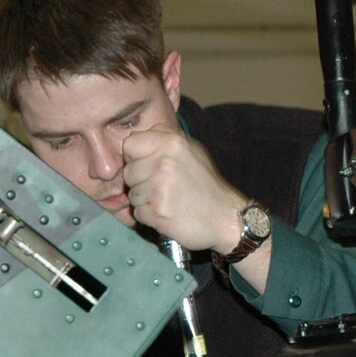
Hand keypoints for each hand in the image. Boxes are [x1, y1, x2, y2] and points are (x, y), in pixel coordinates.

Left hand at [120, 124, 244, 254]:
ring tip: (168, 200)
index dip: (135, 157)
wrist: (227, 218)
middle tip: (164, 188)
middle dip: (140, 182)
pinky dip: (150, 216)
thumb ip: (164, 139)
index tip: (149, 166)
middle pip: (128, 172)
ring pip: (132, 194)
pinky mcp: (158, 211)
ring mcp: (160, 187)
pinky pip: (138, 212)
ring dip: (145, 201)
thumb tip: (135, 138)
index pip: (130, 144)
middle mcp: (164, 162)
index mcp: (172, 142)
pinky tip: (168, 213)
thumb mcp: (192, 150)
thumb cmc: (207, 185)